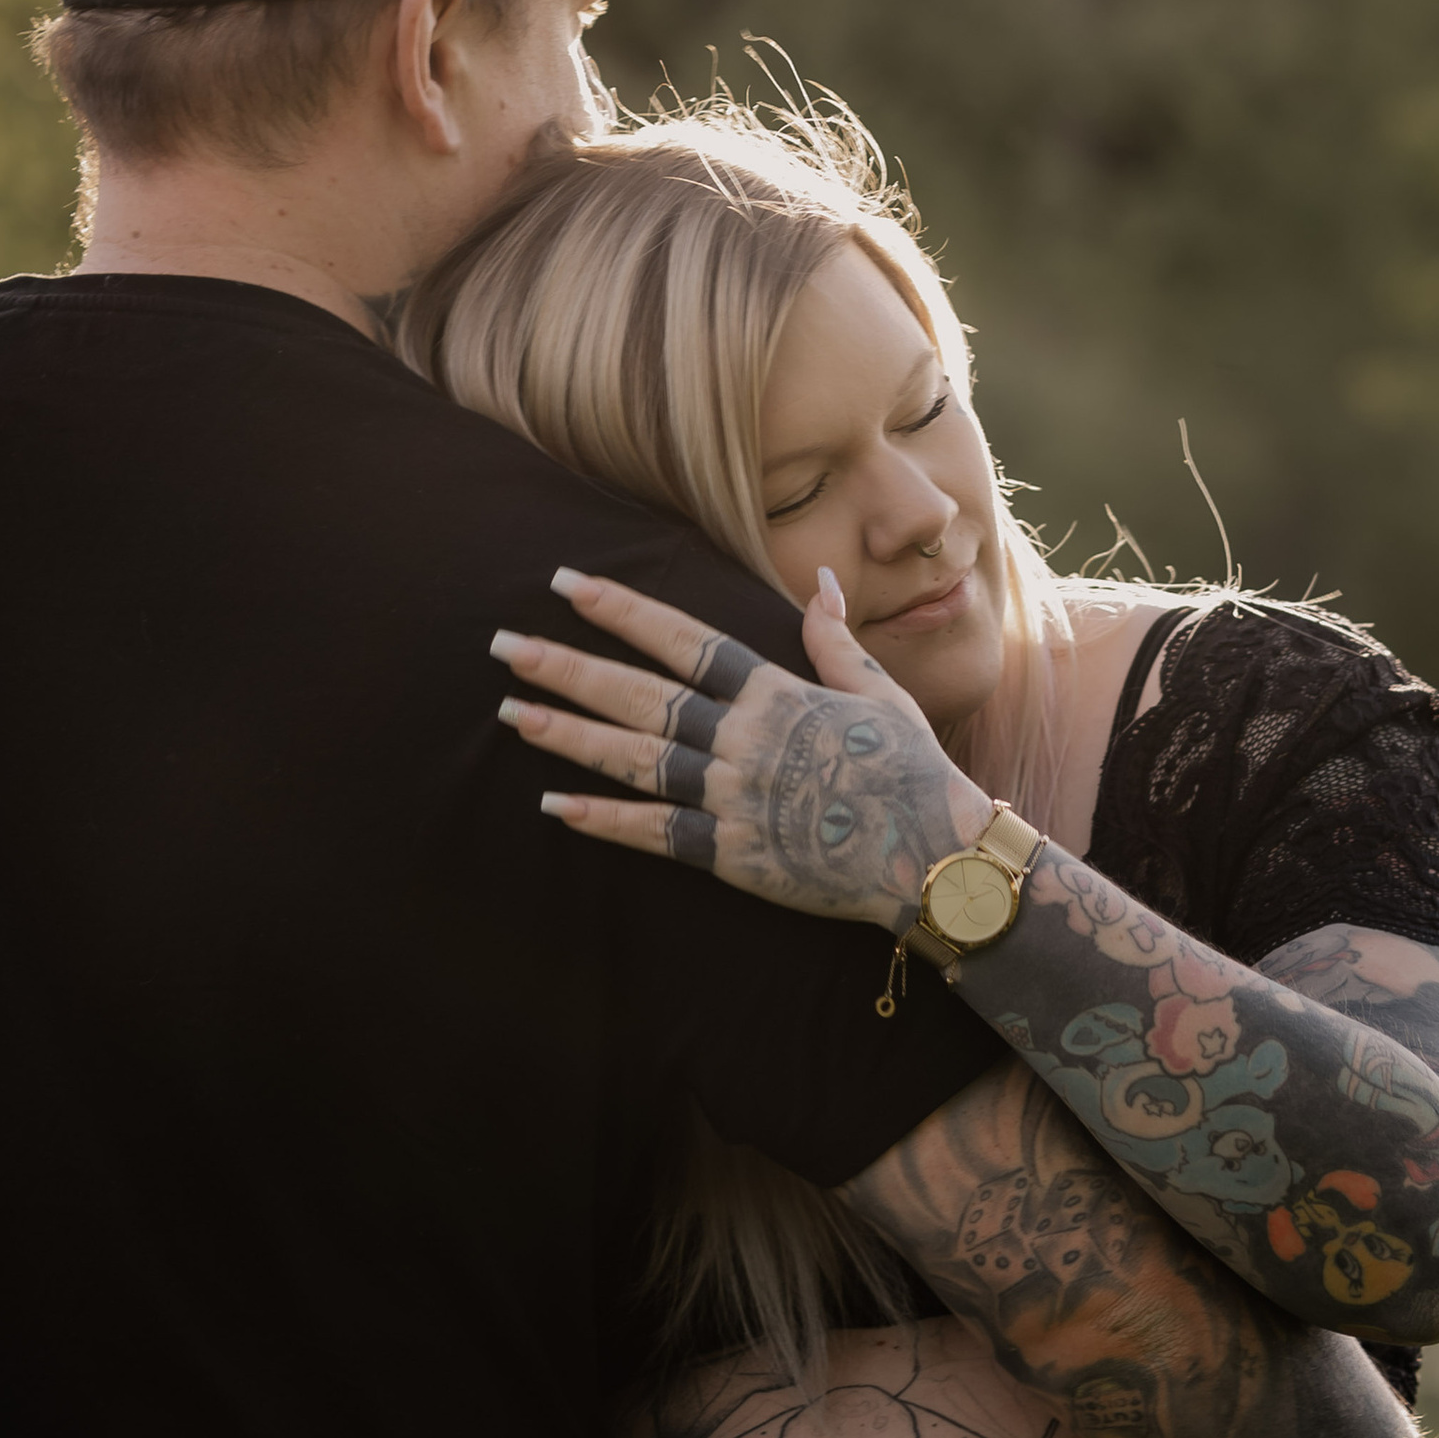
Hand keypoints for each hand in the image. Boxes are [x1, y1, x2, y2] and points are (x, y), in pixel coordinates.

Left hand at [492, 567, 982, 933]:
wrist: (935, 857)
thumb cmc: (912, 771)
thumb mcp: (880, 694)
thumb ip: (835, 640)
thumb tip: (819, 580)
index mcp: (775, 696)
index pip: (684, 641)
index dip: (623, 612)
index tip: (568, 585)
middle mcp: (745, 742)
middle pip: (641, 697)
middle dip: (568, 669)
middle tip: (504, 645)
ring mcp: (735, 799)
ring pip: (637, 760)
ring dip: (570, 736)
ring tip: (511, 713)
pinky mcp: (735, 855)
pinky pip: (659, 834)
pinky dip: (606, 821)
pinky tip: (554, 805)